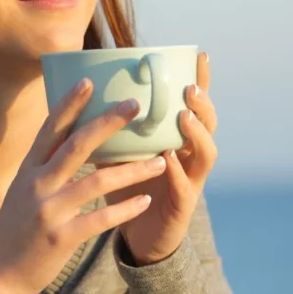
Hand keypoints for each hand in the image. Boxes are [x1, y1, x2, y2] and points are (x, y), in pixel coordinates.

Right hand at [0, 78, 167, 293]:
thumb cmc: (13, 231)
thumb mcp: (21, 193)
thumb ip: (43, 168)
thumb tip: (67, 140)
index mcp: (28, 171)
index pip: (50, 130)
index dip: (69, 104)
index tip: (88, 80)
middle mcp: (37, 185)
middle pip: (77, 146)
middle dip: (108, 123)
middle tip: (135, 105)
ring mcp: (49, 211)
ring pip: (98, 182)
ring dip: (132, 169)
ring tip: (160, 160)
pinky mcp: (61, 238)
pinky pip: (101, 219)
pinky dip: (125, 209)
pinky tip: (145, 200)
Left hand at [102, 52, 217, 265]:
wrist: (135, 237)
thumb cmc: (126, 189)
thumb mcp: (119, 152)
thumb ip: (112, 128)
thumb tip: (83, 93)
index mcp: (176, 139)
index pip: (192, 105)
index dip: (200, 81)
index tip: (199, 56)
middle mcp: (189, 157)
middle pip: (208, 125)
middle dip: (202, 105)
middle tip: (189, 89)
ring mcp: (191, 182)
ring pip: (205, 154)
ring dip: (196, 135)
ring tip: (183, 118)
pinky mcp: (182, 208)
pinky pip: (185, 189)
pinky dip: (178, 174)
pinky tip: (169, 161)